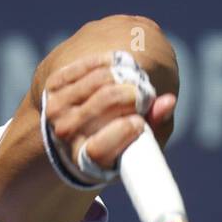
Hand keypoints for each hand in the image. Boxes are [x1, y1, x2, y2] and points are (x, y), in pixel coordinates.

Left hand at [41, 50, 177, 182]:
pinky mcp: (54, 83)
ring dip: (126, 75)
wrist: (73, 135)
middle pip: (107, 99)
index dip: (127, 130)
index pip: (101, 146)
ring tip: (135, 82)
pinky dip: (111, 62)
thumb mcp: (137, 147)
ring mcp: (57, 107)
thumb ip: (156, 127)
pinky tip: (121, 68)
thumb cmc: (115, 144)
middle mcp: (65, 133)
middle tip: (144, 96)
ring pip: (101, 77)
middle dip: (134, 94)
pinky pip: (90, 63)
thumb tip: (167, 102)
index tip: (140, 123)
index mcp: (83, 159)